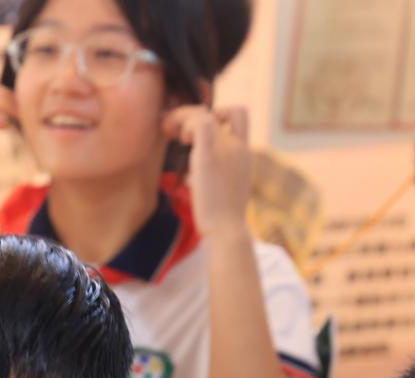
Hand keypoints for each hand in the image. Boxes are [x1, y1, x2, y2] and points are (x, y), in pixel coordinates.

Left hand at [163, 105, 251, 238]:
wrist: (228, 229)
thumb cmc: (223, 217)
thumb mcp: (226, 187)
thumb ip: (218, 172)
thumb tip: (199, 175)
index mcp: (244, 152)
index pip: (239, 115)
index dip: (219, 113)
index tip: (199, 131)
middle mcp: (238, 146)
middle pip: (220, 111)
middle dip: (195, 115)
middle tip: (178, 132)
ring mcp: (225, 149)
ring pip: (204, 114)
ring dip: (184, 118)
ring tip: (171, 133)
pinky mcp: (209, 157)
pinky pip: (200, 123)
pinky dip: (186, 123)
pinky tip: (181, 139)